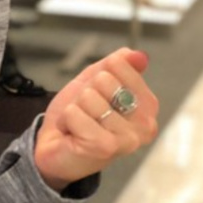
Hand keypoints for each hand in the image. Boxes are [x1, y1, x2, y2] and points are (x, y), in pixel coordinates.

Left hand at [34, 48, 159, 190]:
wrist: (54, 148)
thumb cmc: (78, 117)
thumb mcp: (94, 83)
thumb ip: (116, 66)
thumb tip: (139, 55)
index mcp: (147, 105)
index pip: (120, 64)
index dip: (97, 75)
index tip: (97, 95)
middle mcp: (145, 125)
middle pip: (104, 79)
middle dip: (85, 93)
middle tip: (86, 112)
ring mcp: (128, 139)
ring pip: (88, 97)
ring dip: (75, 108)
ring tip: (79, 124)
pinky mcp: (105, 147)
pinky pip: (75, 113)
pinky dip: (67, 119)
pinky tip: (73, 134)